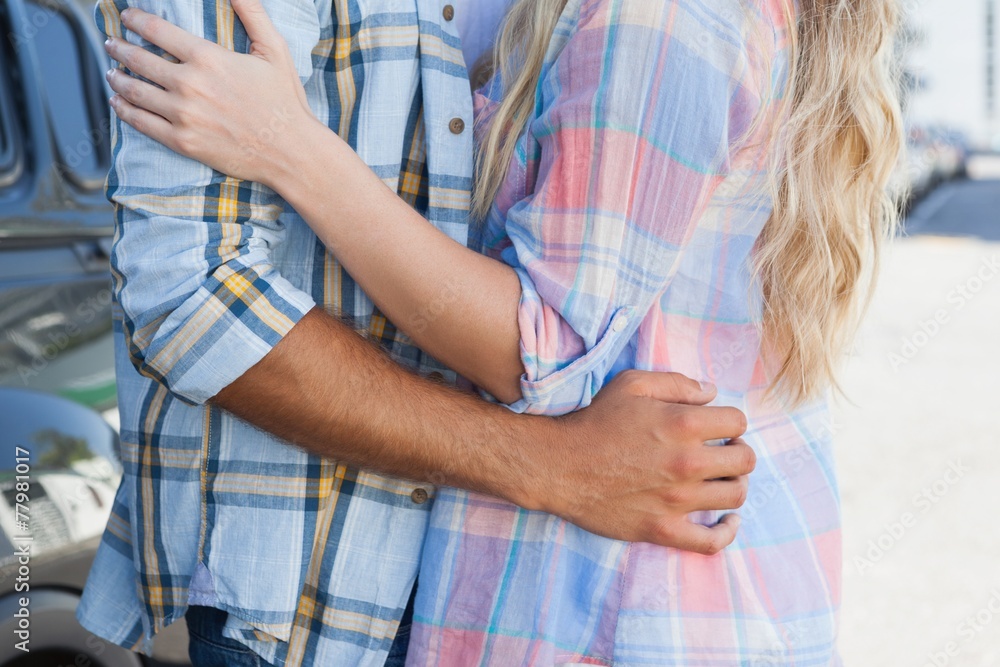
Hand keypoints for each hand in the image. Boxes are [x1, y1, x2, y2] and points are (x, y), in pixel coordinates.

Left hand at [103, 0, 316, 187]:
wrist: (291, 152)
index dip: (136, 20)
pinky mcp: (182, 141)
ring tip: (111, 72)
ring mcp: (183, 115)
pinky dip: (125, 110)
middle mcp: (189, 84)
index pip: (157, 30)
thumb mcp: (274, 50)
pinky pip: (142, 123)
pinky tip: (118, 103)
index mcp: (208, 58)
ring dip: (117, 79)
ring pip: (135, 91)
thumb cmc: (285, 102)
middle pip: (139, 59)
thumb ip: (252, 14)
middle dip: (119, 48)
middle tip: (111, 43)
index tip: (127, 17)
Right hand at [534, 371, 753, 554]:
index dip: (729, 422)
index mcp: (683, 423)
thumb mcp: (632, 384)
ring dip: (733, 484)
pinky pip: (712, 541)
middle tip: (721, 451)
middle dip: (737, 451)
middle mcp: (687, 462)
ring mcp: (677, 500)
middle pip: (745, 460)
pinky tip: (727, 521)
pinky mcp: (663, 529)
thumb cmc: (594, 420)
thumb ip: (677, 383)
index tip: (717, 427)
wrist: (558, 465)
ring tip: (718, 479)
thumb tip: (711, 392)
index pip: (738, 422)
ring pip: (735, 496)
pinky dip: (727, 532)